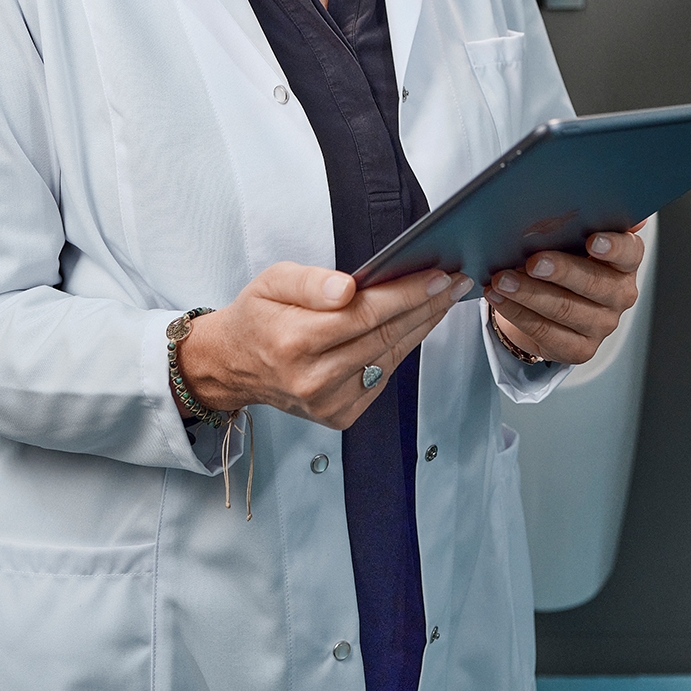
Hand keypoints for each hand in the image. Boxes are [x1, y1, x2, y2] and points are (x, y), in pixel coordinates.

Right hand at [176, 262, 475, 429]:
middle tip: (457, 281)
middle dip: (426, 306)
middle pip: (385, 336)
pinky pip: (383, 375)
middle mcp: (312, 379)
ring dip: (422, 326)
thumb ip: (309, 282)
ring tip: (445, 298)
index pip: (365, 315)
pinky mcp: (340, 415)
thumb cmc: (257, 316)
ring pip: (390, 357)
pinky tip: (416, 324)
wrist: (234, 366)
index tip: (440, 275)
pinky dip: (401, 348)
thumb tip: (347, 289)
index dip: (407, 294)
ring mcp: (328, 403)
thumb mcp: (271, 282)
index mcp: (293, 342)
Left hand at [485, 224, 646, 364]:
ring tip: (503, 280)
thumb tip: (593, 191)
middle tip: (533, 261)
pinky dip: (518, 314)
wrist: (550, 302)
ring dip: (529, 294)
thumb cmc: (566, 260)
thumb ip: (584, 218)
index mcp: (626, 262)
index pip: (630, 252)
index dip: (612, 247)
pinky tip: (500, 299)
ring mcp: (602, 325)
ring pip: (565, 309)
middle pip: (595, 284)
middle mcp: (620, 294)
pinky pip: (546, 333)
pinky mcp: (580, 349)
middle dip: (560, 271)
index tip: (591, 240)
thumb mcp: (574, 237)